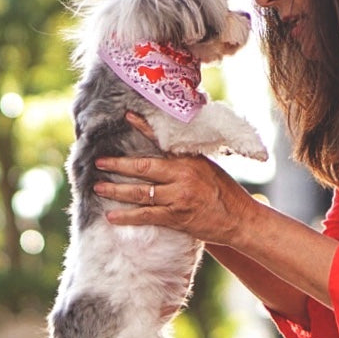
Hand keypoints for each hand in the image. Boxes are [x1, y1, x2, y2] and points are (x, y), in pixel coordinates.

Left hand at [93, 112, 258, 246]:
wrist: (240, 219)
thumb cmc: (225, 193)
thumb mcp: (208, 169)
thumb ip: (186, 162)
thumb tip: (163, 155)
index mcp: (189, 160)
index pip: (161, 140)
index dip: (143, 127)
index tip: (127, 117)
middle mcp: (182, 175)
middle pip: (142, 167)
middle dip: (117, 164)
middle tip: (98, 162)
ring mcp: (178, 196)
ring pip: (139, 192)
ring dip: (115, 190)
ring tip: (98, 187)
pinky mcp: (176, 217)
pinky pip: (146, 215)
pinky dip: (126, 217)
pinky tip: (111, 217)